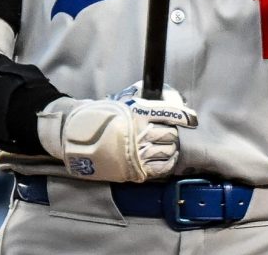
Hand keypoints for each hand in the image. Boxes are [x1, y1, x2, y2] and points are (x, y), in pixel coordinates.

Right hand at [37, 82, 197, 182]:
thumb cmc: (99, 116)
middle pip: (170, 134)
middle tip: (165, 133)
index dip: (185, 117)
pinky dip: (166, 163)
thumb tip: (164, 97)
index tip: (192, 119)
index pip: (171, 113)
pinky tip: (164, 160)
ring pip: (168, 150)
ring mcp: (138, 152)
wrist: (75, 137)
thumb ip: (143, 102)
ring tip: (163, 147)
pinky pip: (160, 168)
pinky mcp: (134, 169)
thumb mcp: (122, 101)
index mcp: (139, 112)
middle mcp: (141, 132)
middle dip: (170, 133)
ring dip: (169, 148)